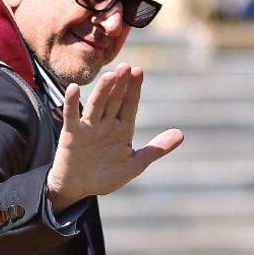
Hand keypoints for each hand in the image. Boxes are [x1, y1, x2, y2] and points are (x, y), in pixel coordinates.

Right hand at [46, 63, 183, 212]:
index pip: (130, 105)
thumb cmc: (105, 176)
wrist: (78, 188)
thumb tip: (182, 134)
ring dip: (103, 90)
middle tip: (127, 67)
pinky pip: (72, 116)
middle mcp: (106, 124)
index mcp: (123, 129)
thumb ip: (156, 149)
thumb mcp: (135, 164)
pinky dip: (72, 103)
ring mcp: (89, 128)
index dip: (134, 89)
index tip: (139, 72)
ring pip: (97, 105)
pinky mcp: (72, 134)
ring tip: (110, 75)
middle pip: (115, 101)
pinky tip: (74, 88)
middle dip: (121, 85)